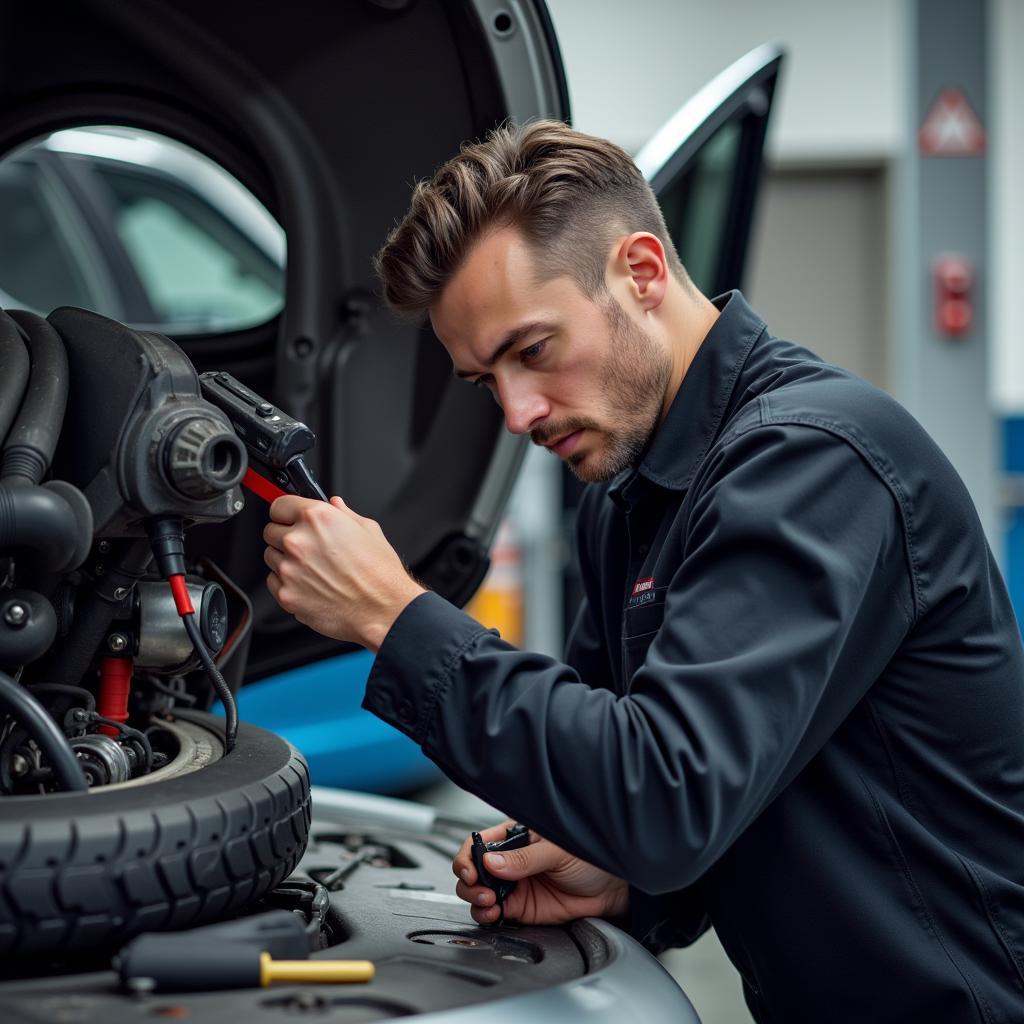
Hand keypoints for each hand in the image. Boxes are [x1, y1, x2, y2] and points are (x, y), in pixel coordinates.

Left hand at [263, 495, 424, 649]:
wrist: (383, 609)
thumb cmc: (380, 573)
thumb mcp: (369, 530)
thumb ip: (345, 513)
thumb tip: (335, 504)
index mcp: (317, 518)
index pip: (279, 505)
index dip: (287, 512)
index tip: (290, 518)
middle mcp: (299, 541)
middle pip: (270, 531)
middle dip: (285, 536)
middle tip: (308, 547)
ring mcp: (289, 569)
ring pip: (270, 556)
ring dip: (285, 559)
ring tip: (312, 568)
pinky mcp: (286, 594)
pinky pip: (273, 582)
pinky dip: (286, 582)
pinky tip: (309, 583)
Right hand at [453, 821, 628, 925]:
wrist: (613, 888)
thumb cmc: (591, 856)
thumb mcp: (557, 850)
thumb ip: (525, 858)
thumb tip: (492, 863)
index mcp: (516, 836)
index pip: (479, 843)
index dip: (468, 857)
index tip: (471, 870)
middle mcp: (510, 861)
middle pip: (473, 870)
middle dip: (469, 882)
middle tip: (482, 890)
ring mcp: (515, 885)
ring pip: (478, 893)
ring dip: (476, 900)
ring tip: (490, 903)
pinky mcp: (522, 909)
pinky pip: (494, 913)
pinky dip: (487, 915)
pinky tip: (493, 913)